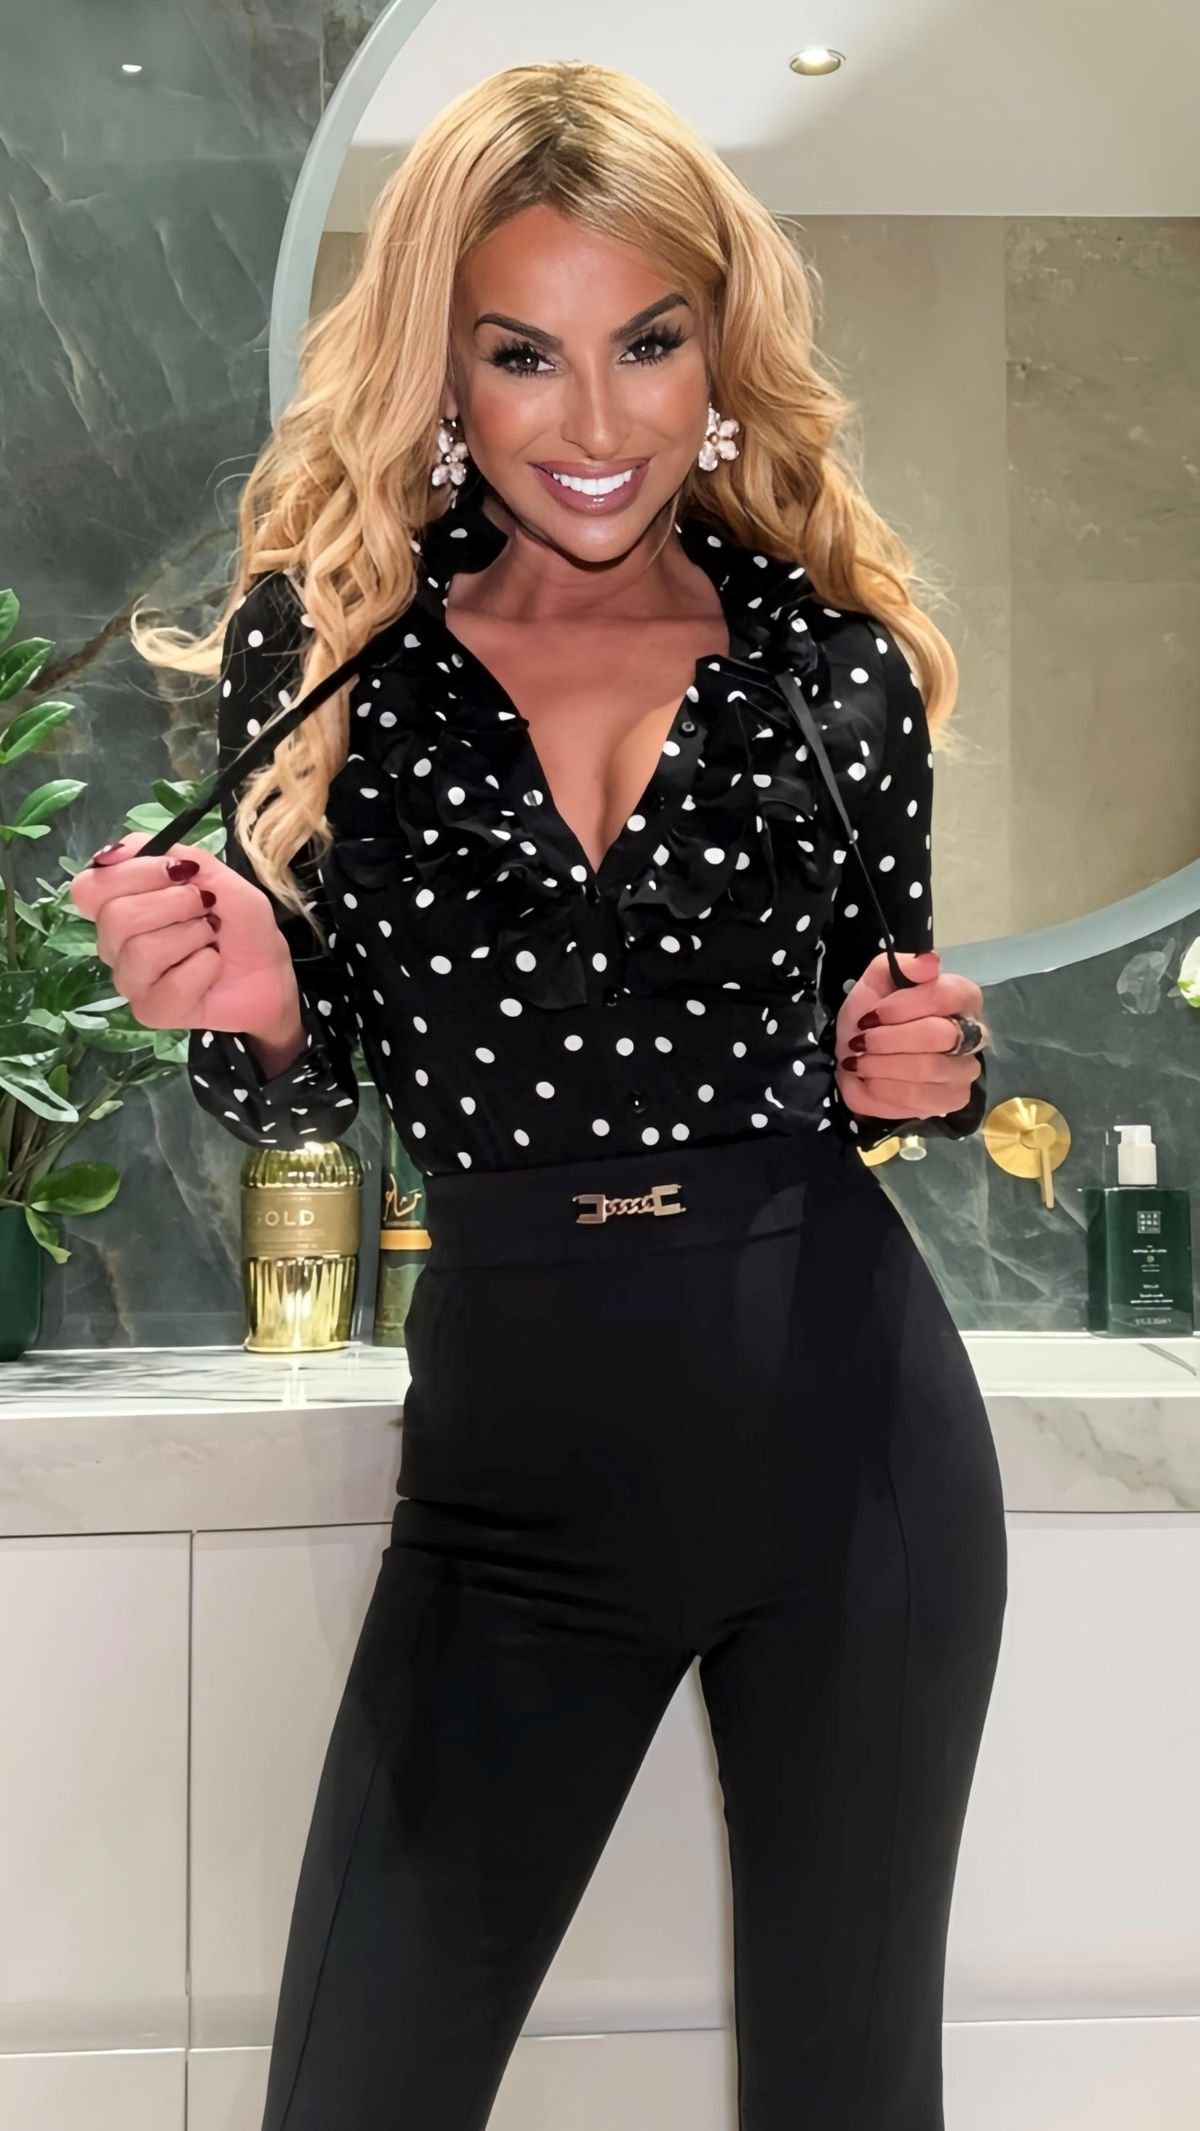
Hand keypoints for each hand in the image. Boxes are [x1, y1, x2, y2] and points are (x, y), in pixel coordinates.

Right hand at [69, 833, 302, 1042]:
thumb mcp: (215, 874)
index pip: (89, 887)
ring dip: (193, 936)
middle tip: (206, 909)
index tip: (178, 871)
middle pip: (115, 917)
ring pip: (142, 950)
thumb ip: (168, 852)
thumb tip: (115, 851)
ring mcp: (130, 980)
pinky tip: (212, 968)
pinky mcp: (150, 1010)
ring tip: (211, 940)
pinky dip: (205, 967)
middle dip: (175, 904)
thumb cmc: (238, 923)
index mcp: (119, 904)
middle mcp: (114, 943)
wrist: (268, 971)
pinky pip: (171, 984)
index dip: (133, 873)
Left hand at [832, 949, 987, 1124]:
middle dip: (888, 1040)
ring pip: (926, 1069)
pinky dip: (882, 1089)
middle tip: (860, 1041)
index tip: (871, 1015)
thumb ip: (897, 965)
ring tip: (859, 1060)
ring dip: (881, 1065)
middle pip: (939, 1035)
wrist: (858, 1059)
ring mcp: (964, 1071)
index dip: (904, 1006)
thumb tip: (929, 962)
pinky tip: (868, 1080)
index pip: (946, 996)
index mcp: (962, 998)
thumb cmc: (872, 1017)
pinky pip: (916, 1098)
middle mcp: (974, 1035)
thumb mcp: (875, 983)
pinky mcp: (950, 1101)